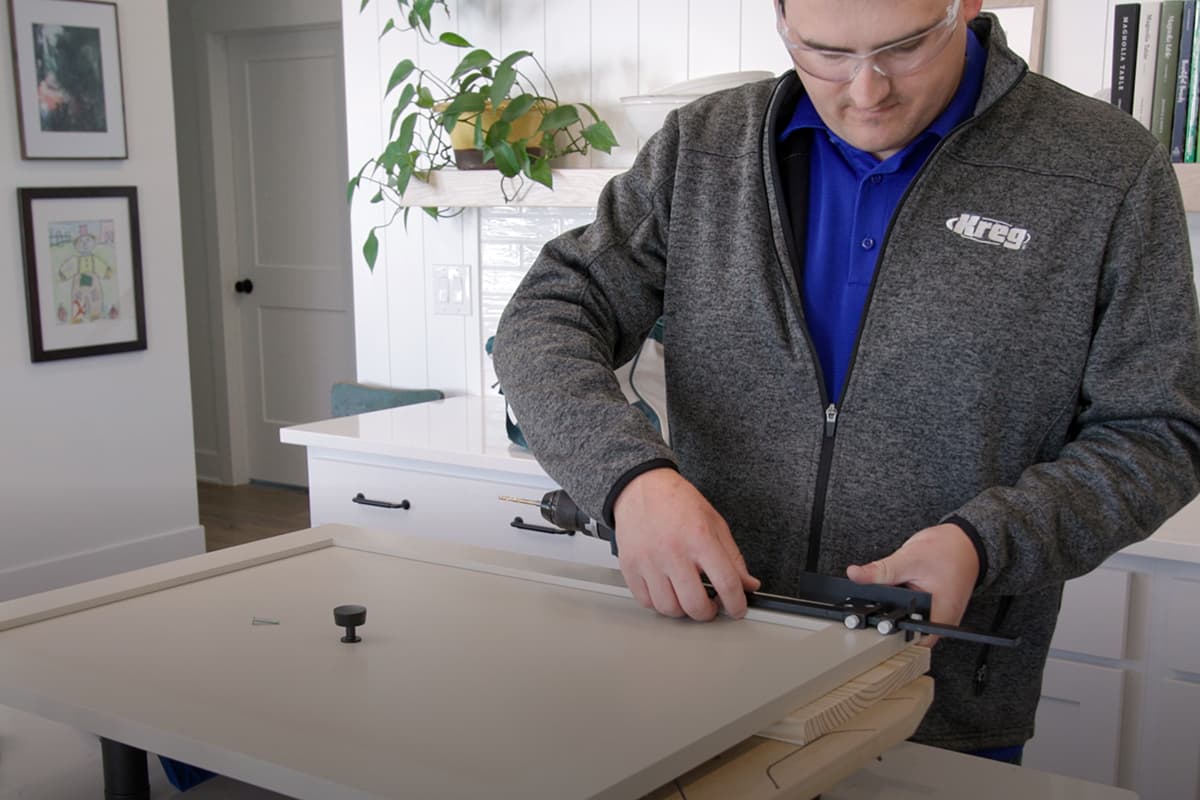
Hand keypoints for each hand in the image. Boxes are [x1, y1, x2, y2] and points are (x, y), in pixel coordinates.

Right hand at [612, 468, 760, 620]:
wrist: (641, 487)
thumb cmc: (676, 501)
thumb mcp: (714, 522)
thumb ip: (733, 557)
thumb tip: (748, 584)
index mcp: (700, 538)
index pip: (726, 583)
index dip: (736, 604)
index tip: (737, 609)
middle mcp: (673, 551)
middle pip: (695, 604)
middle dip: (708, 613)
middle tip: (710, 606)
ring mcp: (648, 560)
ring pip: (669, 608)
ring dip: (683, 611)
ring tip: (687, 598)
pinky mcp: (630, 566)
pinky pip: (646, 601)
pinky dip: (659, 604)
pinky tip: (667, 592)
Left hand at [846, 523, 978, 646]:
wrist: (964, 542)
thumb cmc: (948, 551)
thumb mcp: (909, 559)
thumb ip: (881, 571)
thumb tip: (856, 575)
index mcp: (939, 618)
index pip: (906, 640)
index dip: (884, 633)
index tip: (868, 623)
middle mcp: (939, 622)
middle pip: (903, 631)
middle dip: (886, 618)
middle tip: (871, 605)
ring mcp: (936, 616)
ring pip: (905, 620)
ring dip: (892, 609)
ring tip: (886, 592)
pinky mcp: (932, 608)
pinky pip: (910, 610)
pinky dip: (899, 601)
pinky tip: (896, 588)